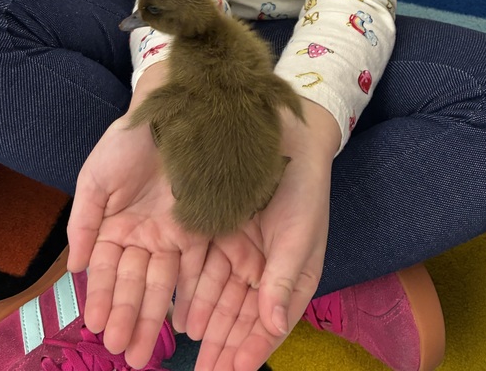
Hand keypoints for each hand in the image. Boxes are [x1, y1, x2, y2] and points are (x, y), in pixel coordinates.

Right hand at [67, 114, 210, 369]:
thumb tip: (76, 268)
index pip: (107, 272)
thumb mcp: (95, 180)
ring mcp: (171, 234)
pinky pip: (194, 264)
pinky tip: (183, 320)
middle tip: (125, 353)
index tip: (97, 327)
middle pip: (135, 285)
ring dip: (153, 317)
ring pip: (161, 284)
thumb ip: (84, 223)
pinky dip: (188, 293)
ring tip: (144, 350)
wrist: (169, 111)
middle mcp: (142, 237)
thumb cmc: (126, 143)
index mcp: (114, 228)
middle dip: (129, 320)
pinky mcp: (198, 226)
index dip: (102, 299)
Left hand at [178, 101, 338, 370]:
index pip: (271, 321)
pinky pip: (205, 270)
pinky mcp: (220, 233)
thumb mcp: (298, 235)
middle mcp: (265, 269)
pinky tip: (182, 317)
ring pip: (221, 298)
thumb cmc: (303, 188)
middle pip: (242, 317)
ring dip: (208, 326)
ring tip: (189, 353)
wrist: (285, 136)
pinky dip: (195, 295)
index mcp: (292, 275)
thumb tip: (273, 326)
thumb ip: (282, 281)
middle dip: (225, 347)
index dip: (253, 347)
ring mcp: (241, 252)